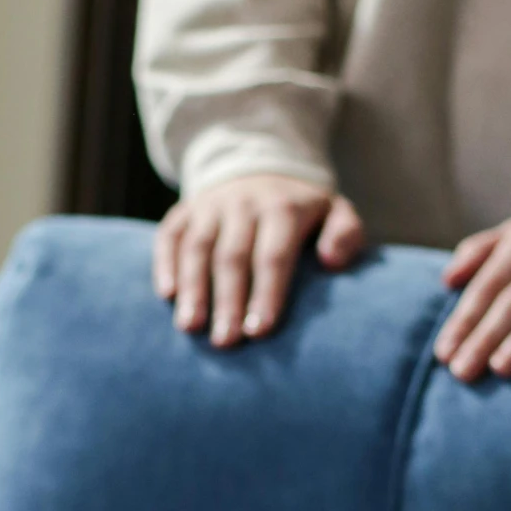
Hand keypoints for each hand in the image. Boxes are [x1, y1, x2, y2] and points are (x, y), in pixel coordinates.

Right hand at [154, 174, 365, 349]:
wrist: (259, 167)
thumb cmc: (301, 209)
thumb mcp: (335, 211)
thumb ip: (346, 234)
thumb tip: (332, 262)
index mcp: (282, 208)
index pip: (273, 255)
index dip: (266, 293)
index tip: (259, 331)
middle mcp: (243, 203)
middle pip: (232, 256)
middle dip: (227, 300)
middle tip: (225, 342)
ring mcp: (210, 206)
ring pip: (197, 247)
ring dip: (192, 289)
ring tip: (190, 327)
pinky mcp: (184, 211)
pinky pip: (169, 235)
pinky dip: (165, 264)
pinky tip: (166, 295)